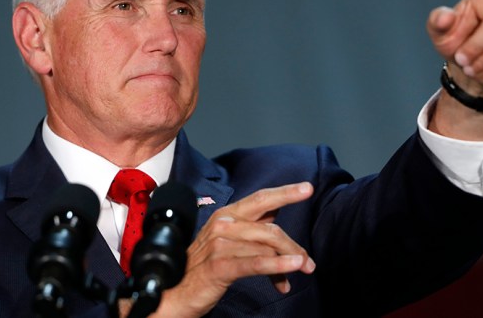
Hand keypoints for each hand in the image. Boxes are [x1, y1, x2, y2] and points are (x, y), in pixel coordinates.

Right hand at [142, 182, 315, 316]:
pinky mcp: (220, 266)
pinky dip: (278, 266)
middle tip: (309, 261)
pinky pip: (256, 263)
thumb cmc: (202, 267)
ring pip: (267, 247)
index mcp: (227, 215)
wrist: (174, 293)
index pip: (260, 199)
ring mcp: (220, 244)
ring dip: (289, 260)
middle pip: (270, 228)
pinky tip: (292, 269)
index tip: (307, 188)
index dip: (285, 193)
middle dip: (294, 244)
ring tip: (302, 270)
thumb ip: (251, 226)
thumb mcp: (227, 240)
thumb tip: (276, 213)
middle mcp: (223, 224)